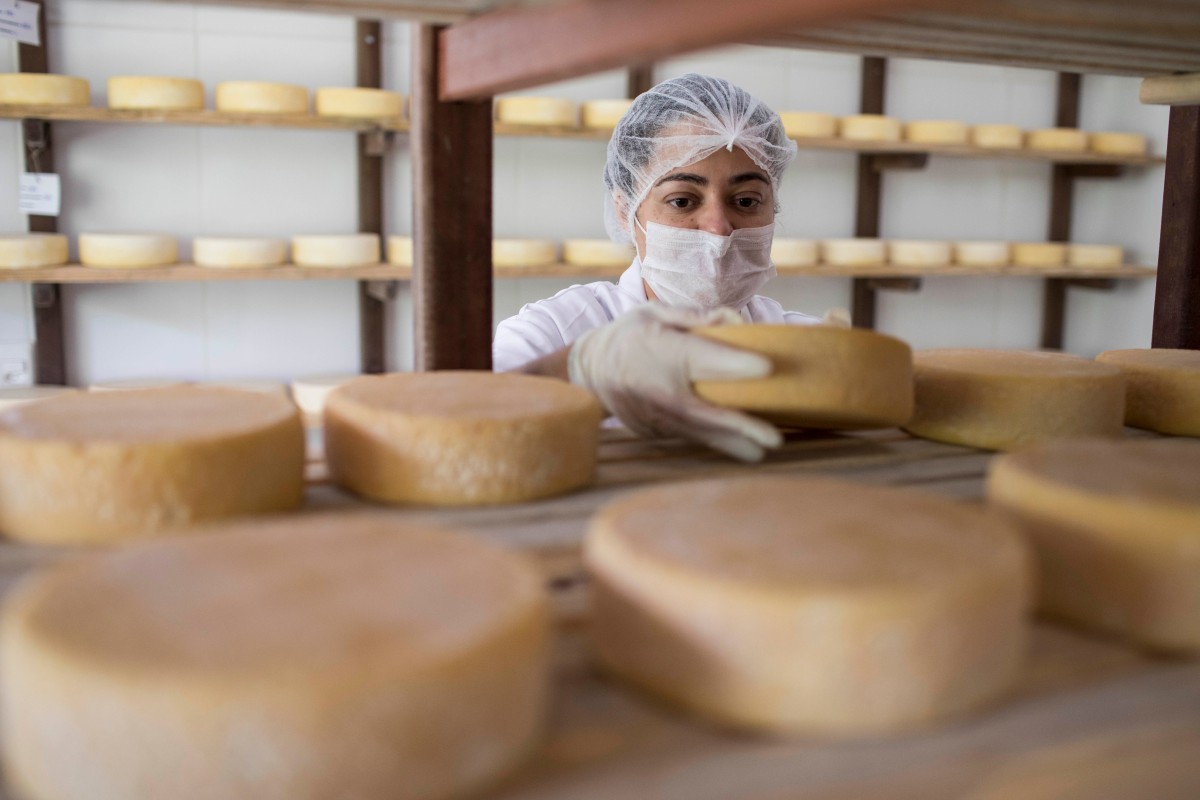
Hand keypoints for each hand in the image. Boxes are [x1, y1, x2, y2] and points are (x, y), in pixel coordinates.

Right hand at [568, 303, 782, 461]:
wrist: (586, 371)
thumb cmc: (628, 335)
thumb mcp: (654, 313)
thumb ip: (694, 316)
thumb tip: (734, 320)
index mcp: (663, 351)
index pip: (704, 358)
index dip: (735, 363)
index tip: (766, 367)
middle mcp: (659, 388)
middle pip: (705, 411)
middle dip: (740, 425)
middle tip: (772, 438)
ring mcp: (654, 416)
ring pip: (698, 432)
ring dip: (731, 444)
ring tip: (760, 453)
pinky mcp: (653, 431)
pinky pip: (687, 436)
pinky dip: (712, 441)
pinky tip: (737, 447)